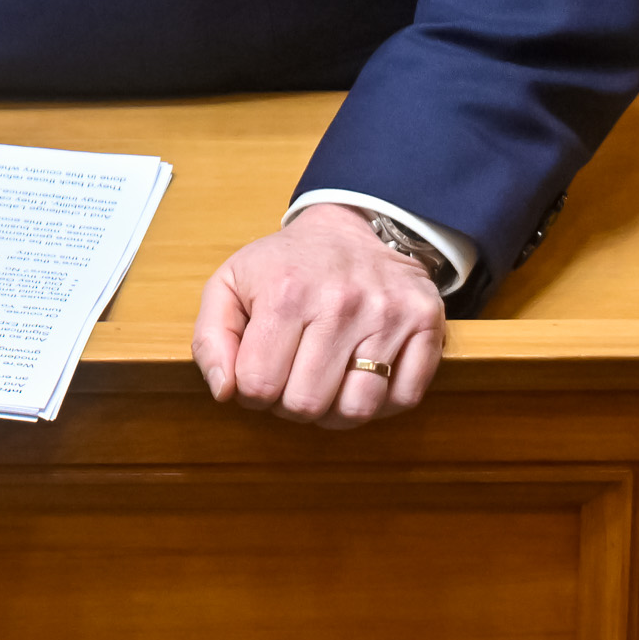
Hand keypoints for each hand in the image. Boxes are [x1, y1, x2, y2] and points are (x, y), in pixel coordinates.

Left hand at [193, 204, 446, 426]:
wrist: (348, 227)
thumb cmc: (285, 266)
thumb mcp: (230, 285)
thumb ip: (211, 338)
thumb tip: (224, 392)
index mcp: (285, 293)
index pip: (259, 385)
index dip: (251, 394)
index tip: (257, 377)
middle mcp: (341, 303)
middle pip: (307, 405)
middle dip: (290, 405)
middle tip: (290, 382)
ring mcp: (389, 315)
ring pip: (358, 409)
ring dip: (334, 412)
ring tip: (324, 385)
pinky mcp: (427, 324)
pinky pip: (405, 398)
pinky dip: (380, 403)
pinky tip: (360, 379)